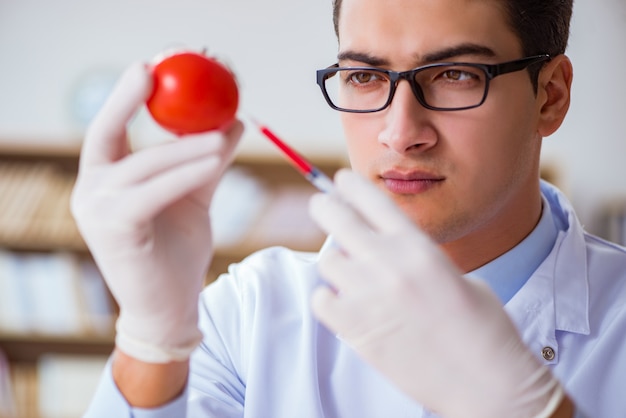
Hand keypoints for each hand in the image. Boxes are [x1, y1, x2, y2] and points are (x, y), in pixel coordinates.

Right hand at [71, 62, 242, 362]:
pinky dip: (185, 173)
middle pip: (104, 134)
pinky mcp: (115, 232)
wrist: (171, 305)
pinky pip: (153, 192)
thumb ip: (208, 161)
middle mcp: (92, 193)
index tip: (149, 69)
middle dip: (126, 100)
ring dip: (182, 145)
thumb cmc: (176, 251)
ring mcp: (97, 213)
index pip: (108, 130)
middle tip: (155, 72)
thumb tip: (234, 122)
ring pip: (141, 165)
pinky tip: (214, 158)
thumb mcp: (194, 196)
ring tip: (220, 132)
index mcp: (106, 181)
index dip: (124, 97)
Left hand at [308, 169, 562, 417]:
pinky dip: (328, 299)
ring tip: (349, 272)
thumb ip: (415, 259)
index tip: (339, 180)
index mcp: (418, 246)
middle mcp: (388, 264)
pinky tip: (344, 303)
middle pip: (336, 217)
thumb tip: (386, 254)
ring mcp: (368, 296)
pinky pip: (322, 300)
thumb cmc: (484, 328)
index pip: (372, 199)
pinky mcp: (356, 329)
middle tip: (321, 205)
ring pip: (327, 261)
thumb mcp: (456, 276)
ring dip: (335, 262)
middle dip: (324, 206)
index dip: (351, 185)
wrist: (487, 381)